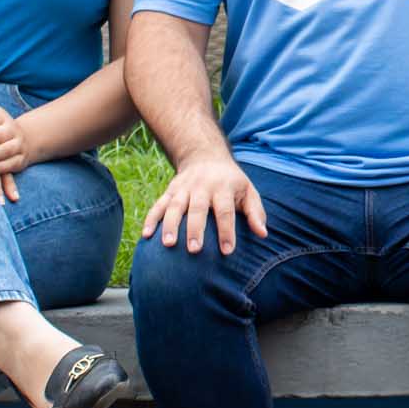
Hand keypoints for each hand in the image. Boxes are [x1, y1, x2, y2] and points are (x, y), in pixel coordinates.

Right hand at [140, 154, 267, 254]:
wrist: (205, 156)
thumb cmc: (231, 182)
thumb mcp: (248, 191)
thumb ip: (255, 213)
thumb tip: (263, 234)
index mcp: (223, 187)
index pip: (225, 211)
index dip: (226, 231)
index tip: (226, 251)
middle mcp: (202, 186)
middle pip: (198, 209)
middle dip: (195, 229)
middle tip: (194, 250)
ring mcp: (184, 188)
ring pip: (175, 206)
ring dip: (170, 225)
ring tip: (168, 244)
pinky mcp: (170, 191)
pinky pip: (159, 204)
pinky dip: (151, 218)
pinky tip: (146, 235)